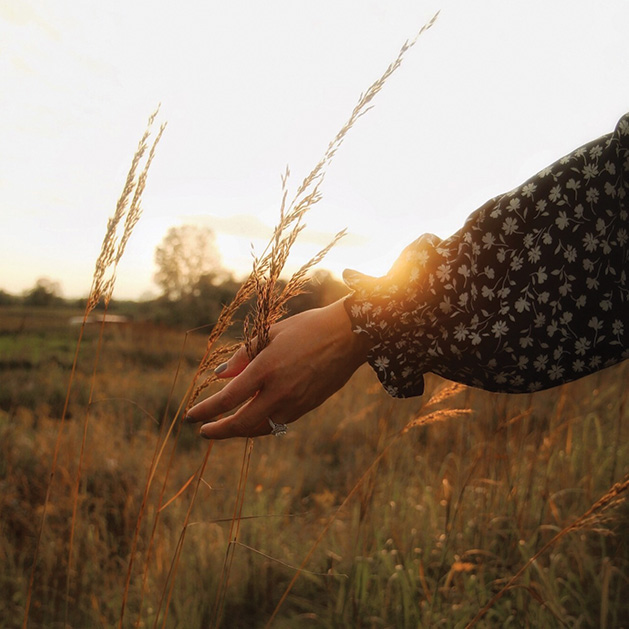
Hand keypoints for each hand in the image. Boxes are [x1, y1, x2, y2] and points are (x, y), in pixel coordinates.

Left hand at [185, 298, 370, 438]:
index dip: (206, 410)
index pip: (228, 398)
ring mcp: (296, 402)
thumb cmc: (309, 327)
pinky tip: (252, 420)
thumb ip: (243, 355)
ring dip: (239, 431)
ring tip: (225, 428)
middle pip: (242, 423)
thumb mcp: (271, 333)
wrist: (350, 336)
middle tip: (204, 431)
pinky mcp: (308, 407)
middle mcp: (280, 390)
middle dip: (219, 431)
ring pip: (261, 428)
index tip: (191, 416)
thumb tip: (220, 376)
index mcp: (267, 367)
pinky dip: (260, 426)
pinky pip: (277, 424)